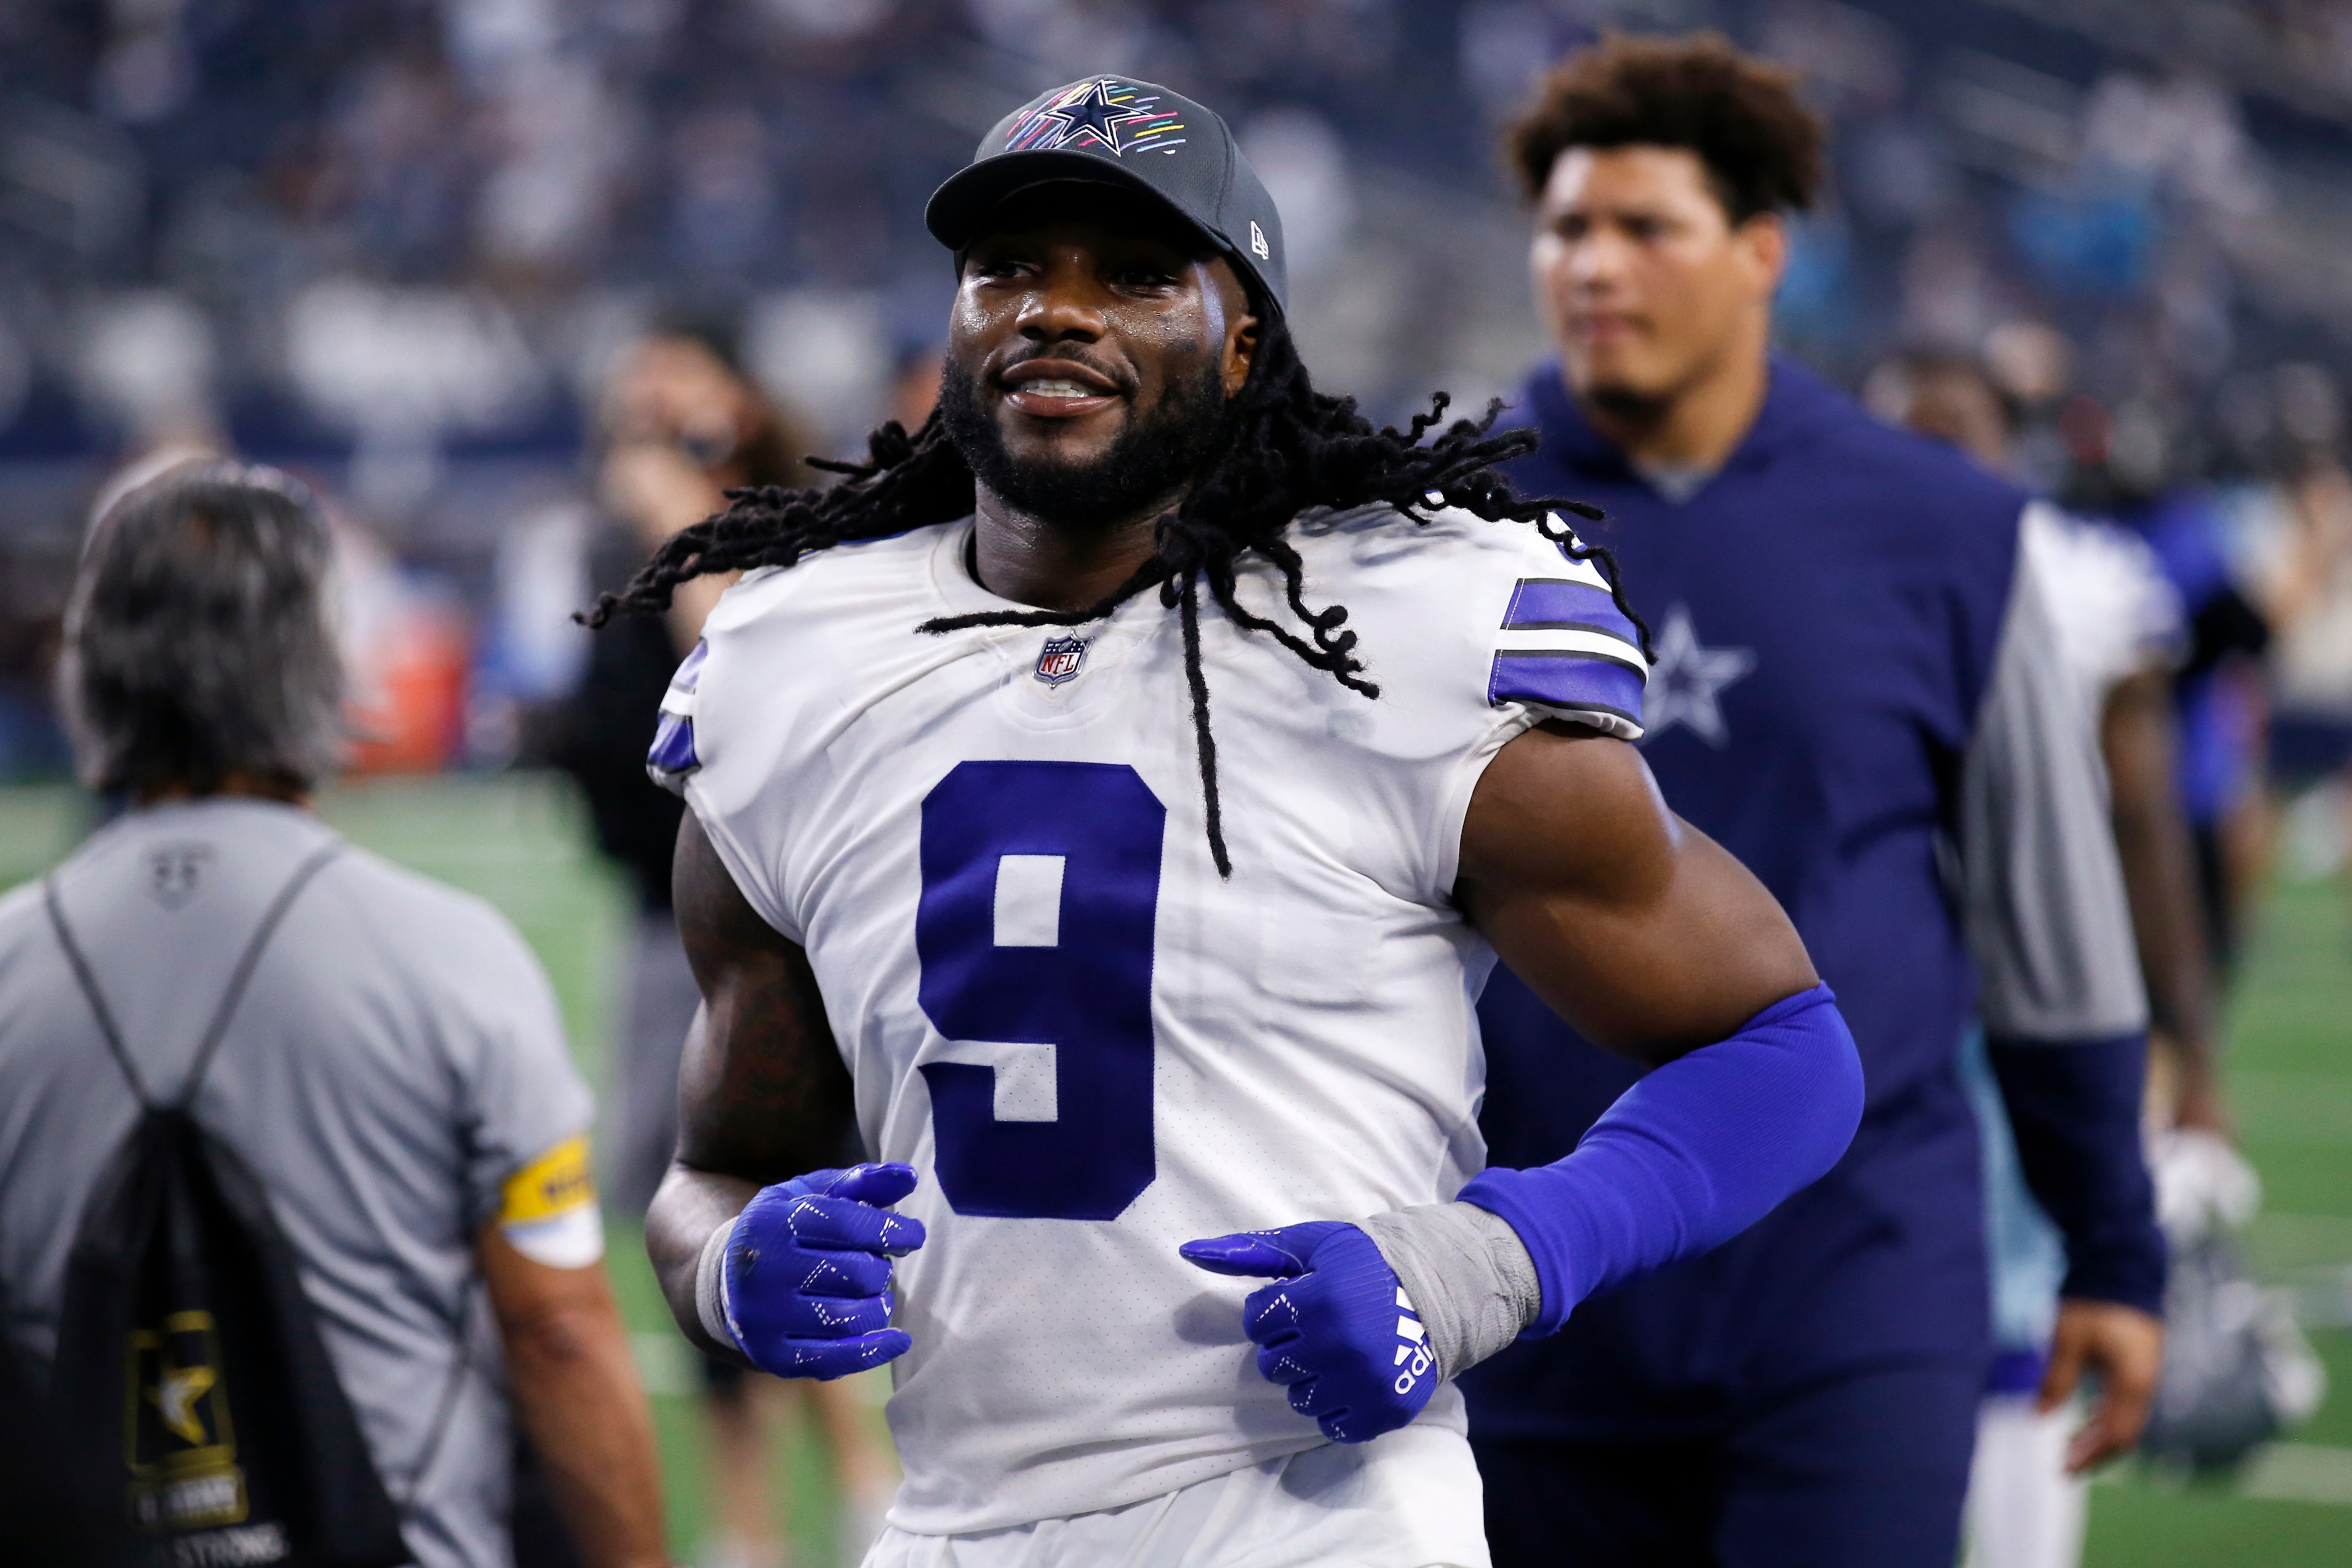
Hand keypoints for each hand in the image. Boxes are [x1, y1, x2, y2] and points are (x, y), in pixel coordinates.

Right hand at [723, 1162, 925, 1379]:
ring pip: (848, 1319)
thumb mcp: (813, 1194)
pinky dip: (874, 1352)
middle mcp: (763, 1272)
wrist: (728, 1278)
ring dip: (879, 1307)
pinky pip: (833, 1361)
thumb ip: (862, 1181)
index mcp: (773, 1223)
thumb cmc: (786, 1228)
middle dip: (879, 1269)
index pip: (847, 1224)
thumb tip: (910, 1176)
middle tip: (877, 1266)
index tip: (914, 1236)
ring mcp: (764, 1318)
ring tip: (877, 1296)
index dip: (891, 1230)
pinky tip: (899, 1340)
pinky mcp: (771, 1355)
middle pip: (854, 1274)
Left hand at [1180, 1221, 1434, 1442]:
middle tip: (1317, 1328)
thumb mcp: (1312, 1245)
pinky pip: (1331, 1425)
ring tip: (1335, 1352)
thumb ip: (1252, 1250)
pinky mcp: (1385, 1411)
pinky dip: (1336, 1406)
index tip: (1299, 1300)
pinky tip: (1351, 1378)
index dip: (1271, 1310)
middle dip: (1286, 1346)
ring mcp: (1365, 1383)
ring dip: (1309, 1377)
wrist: (1436, 1292)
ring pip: (1298, 1399)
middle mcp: (1340, 1346)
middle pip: (1271, 1365)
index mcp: (1320, 1300)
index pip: (1255, 1321)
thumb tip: (1189, 1252)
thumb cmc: (1364, 1264)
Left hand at [2042, 1298, 2163, 1470]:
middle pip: (2125, 1434)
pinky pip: (2125, 1405)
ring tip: (2068, 1446)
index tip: (2063, 1466)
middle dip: (2096, 1453)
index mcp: (2133, 1381)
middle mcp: (2146, 1383)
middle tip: (2064, 1464)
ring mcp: (2146, 1375)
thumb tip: (2038, 1416)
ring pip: (2126, 1421)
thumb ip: (2056, 1380)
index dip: (2091, 1455)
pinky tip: (2082, 1421)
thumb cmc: (2094, 1301)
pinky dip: (2104, 1418)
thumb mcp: (2068, 1340)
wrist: (2121, 1266)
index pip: (2117, 1435)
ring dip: (2099, 1436)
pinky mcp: (2140, 1366)